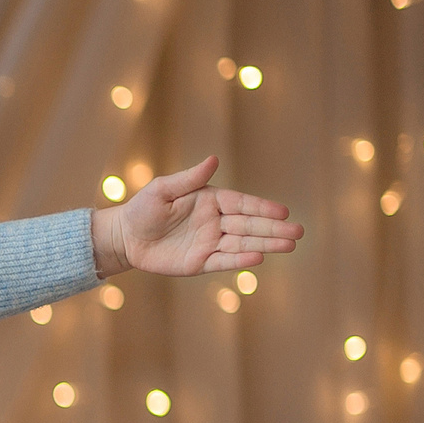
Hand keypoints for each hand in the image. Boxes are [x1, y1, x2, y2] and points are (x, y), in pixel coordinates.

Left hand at [89, 156, 301, 278]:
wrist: (124, 237)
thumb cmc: (143, 209)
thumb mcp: (163, 189)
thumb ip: (189, 179)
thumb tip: (213, 160)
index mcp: (211, 201)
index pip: (242, 204)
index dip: (262, 208)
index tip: (283, 211)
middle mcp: (215, 222)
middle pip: (249, 225)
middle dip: (274, 228)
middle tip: (299, 232)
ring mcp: (210, 243)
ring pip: (243, 244)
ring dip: (266, 245)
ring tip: (289, 245)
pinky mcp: (200, 263)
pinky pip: (223, 261)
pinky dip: (240, 261)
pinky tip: (258, 258)